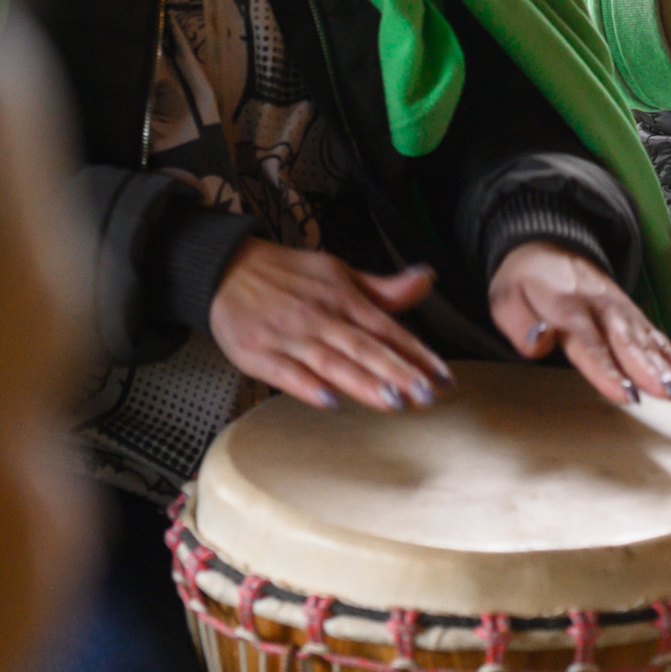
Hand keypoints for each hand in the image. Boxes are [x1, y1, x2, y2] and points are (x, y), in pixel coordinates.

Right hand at [208, 240, 450, 412]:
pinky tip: (330, 402)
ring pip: (333, 362)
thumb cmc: (290, 276)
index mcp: (343, 298)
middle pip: (365, 348)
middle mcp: (321, 317)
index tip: (443, 377)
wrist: (227, 269)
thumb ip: (383, 288)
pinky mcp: (259, 354)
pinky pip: (286, 373)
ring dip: (363, 383)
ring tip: (393, 402)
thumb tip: (427, 278)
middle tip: (428, 395)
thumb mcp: (339, 273)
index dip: (417, 354)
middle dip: (398, 373)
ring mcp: (289, 337)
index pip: (387, 330)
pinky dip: (308, 387)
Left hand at [488, 241, 670, 405]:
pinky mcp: (632, 312)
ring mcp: (620, 307)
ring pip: (647, 339)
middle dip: (649, 369)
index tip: (626, 394)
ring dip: (667, 365)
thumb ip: (518, 324)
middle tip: (668, 394)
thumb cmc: (526, 283)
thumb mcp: (505, 299)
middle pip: (627, 341)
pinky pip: (656, 335)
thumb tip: (538, 343)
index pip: (589, 343)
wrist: (548, 246)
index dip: (608, 370)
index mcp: (566, 306)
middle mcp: (600, 305)